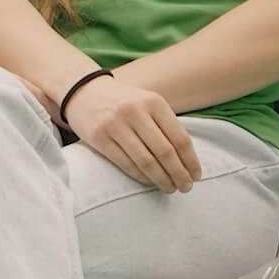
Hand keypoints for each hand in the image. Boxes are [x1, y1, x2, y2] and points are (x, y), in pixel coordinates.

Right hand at [61, 76, 202, 193]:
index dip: (191, 161)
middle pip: (165, 152)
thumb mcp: (147, 102)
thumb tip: (187, 159)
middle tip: (186, 187)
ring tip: (170, 188)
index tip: (196, 175)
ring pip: (146, 161)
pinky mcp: (99, 138)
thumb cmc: (122, 101)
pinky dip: (141, 177)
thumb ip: (165, 124)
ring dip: (161, 180)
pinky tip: (150, 182)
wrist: (83, 90)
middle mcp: (135, 111)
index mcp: (153, 101)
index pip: (180, 138)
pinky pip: (126, 164)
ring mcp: (115, 125)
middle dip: (179, 174)